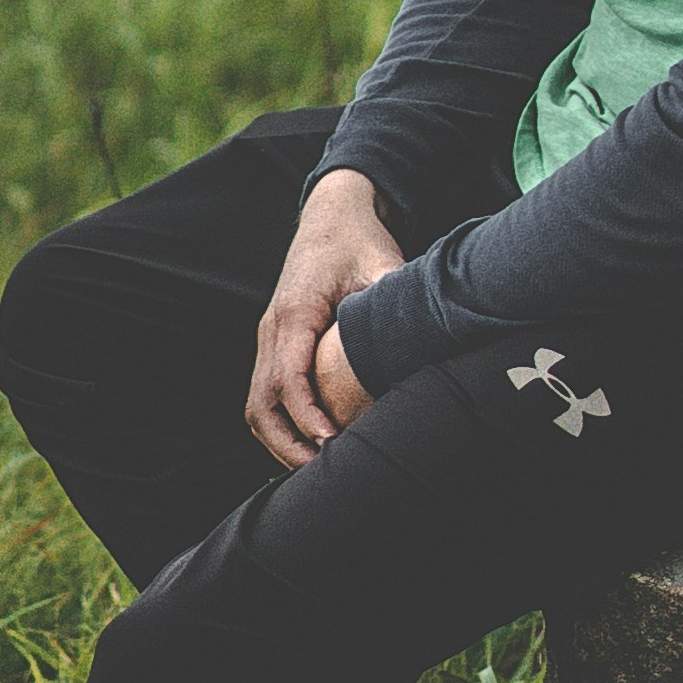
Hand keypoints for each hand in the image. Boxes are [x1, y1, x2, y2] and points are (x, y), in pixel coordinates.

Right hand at [248, 169, 402, 470]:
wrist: (333, 212)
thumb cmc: (359, 239)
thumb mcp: (383, 265)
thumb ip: (395, 303)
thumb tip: (424, 342)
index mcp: (295, 312)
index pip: (289, 378)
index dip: (308, 417)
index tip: (333, 444)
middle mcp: (272, 328)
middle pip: (261, 404)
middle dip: (289, 444)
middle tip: (328, 470)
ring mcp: (269, 337)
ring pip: (257, 406)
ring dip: (281, 442)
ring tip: (319, 468)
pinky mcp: (276, 343)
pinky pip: (265, 395)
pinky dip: (281, 426)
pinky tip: (311, 444)